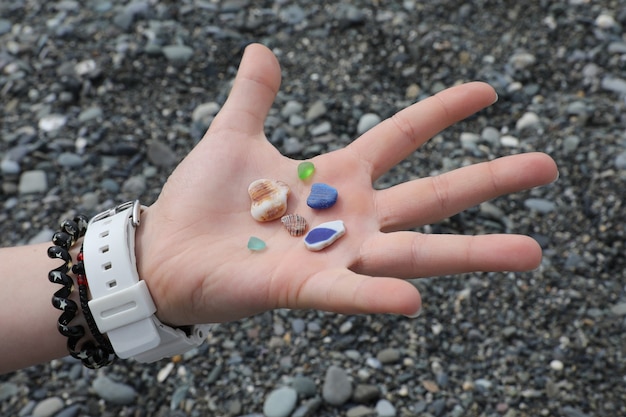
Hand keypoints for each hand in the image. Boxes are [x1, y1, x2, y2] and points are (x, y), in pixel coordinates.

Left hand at [135, 43, 557, 325]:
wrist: (165, 252)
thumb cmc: (201, 199)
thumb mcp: (231, 137)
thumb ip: (254, 97)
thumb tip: (261, 51)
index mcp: (336, 175)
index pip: (402, 136)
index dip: (443, 112)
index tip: (489, 90)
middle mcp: (348, 217)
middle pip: (430, 195)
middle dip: (489, 181)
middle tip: (547, 166)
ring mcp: (330, 254)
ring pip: (409, 251)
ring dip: (469, 254)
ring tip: (530, 253)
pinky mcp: (301, 287)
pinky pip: (345, 293)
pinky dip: (375, 297)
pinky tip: (412, 302)